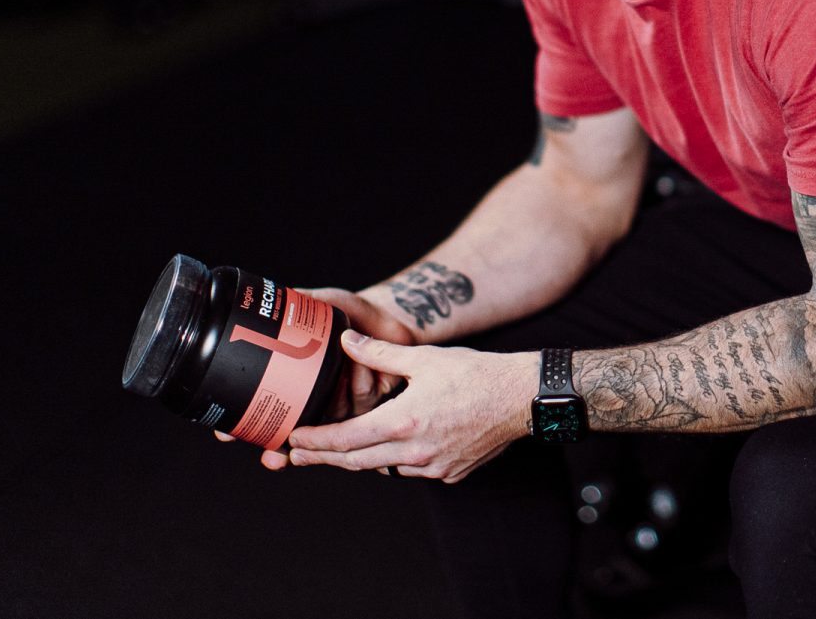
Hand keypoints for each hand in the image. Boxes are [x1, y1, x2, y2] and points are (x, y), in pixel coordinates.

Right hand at [216, 286, 416, 469]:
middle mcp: (319, 399)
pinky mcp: (369, 405)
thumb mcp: (318, 304)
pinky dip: (359, 376)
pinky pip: (358, 398)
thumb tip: (259, 302)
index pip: (264, 411)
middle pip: (294, 435)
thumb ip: (291, 306)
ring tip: (341, 357)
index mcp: (298, 382)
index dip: (242, 426)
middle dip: (281, 446)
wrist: (389, 315)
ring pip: (329, 413)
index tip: (226, 434)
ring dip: (333, 389)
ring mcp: (343, 406)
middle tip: (273, 450)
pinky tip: (363, 360)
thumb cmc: (351, 313)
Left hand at [285, 331, 538, 482]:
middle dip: (324, 458)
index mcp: (404, 423)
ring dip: (360, 459)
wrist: (521, 398)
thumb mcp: (425, 358)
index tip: (293, 440)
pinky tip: (392, 447)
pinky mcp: (450, 473)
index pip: (345, 440)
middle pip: (356, 462)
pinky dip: (395, 461)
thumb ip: (381, 353)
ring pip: (383, 469)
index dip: (315, 442)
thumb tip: (348, 341)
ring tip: (338, 451)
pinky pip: (412, 471)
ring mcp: (433, 467)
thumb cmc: (478, 375)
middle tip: (297, 455)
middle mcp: (415, 452)